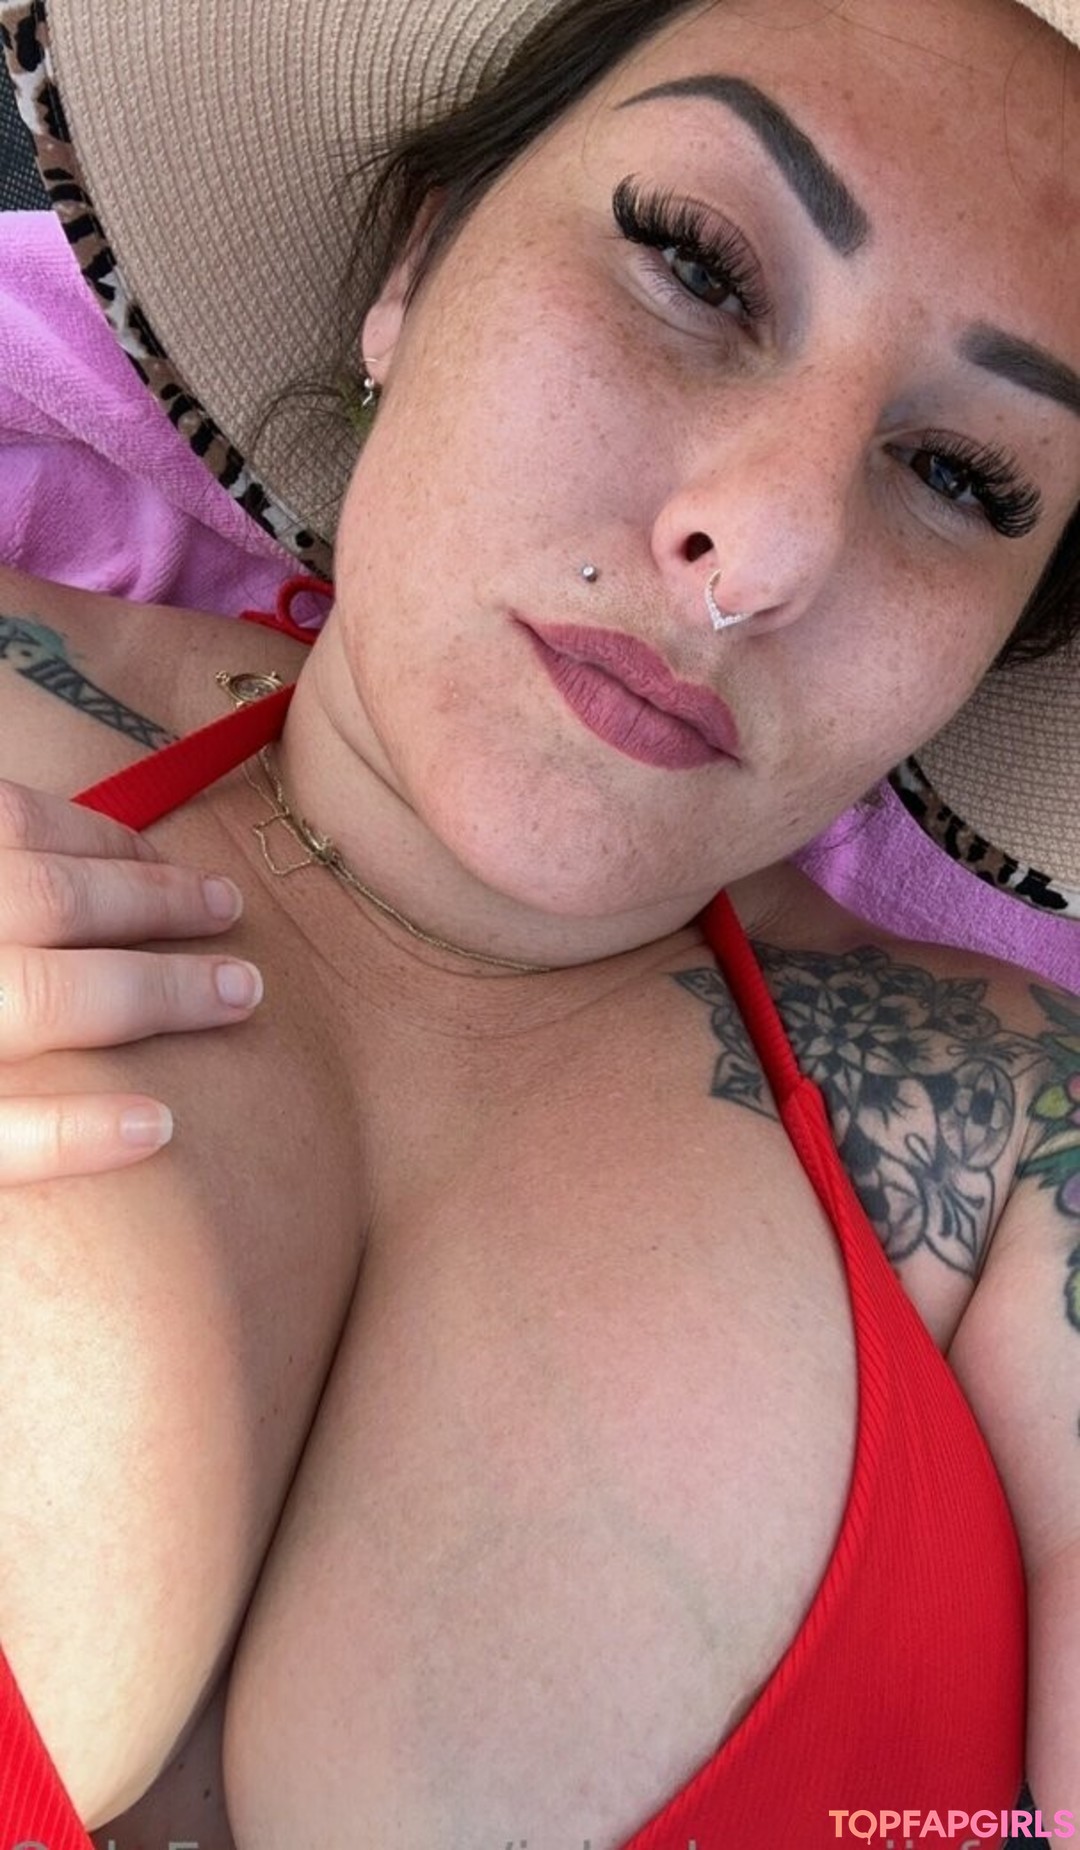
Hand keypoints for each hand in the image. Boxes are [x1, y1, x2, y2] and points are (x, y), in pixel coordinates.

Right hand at [0, 778, 263, 1180]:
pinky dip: (73, 1132)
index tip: (168, 861)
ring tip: (237, 995)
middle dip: (151, 903)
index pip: (7, 827)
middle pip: (39, 902)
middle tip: (230, 910)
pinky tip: (156, 1126)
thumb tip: (64, 860)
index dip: (101, 841)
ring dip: (151, 993)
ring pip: (34, 1001)